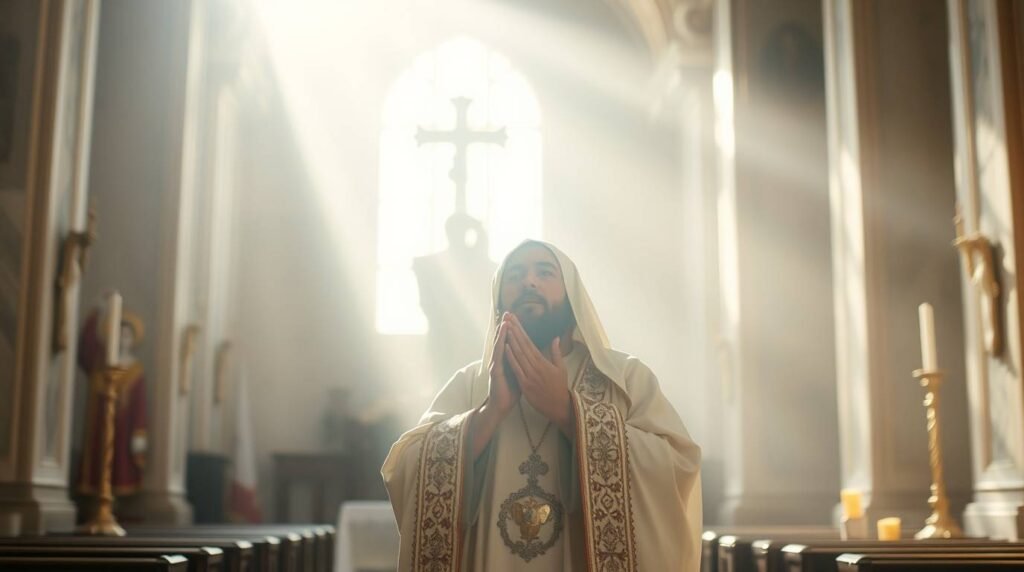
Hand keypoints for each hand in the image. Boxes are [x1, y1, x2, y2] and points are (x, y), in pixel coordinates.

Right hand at [487, 313, 520, 415]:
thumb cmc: (510, 391)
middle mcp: (500, 360)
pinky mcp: (496, 372)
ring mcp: (497, 365)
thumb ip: (524, 362)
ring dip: (502, 333)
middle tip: (508, 312)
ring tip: (505, 321)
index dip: (514, 329)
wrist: (501, 406)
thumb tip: (532, 354)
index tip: (516, 317)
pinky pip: (499, 358)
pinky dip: (501, 348)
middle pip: (503, 339)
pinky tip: (503, 339)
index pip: (511, 341)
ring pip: (500, 346)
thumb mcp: (520, 374)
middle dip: (506, 326)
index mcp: (508, 360)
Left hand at [504, 314, 573, 435]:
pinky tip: (505, 347)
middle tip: (507, 317)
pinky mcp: (525, 384)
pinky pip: (516, 368)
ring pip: (519, 354)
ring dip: (511, 340)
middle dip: (514, 330)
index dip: (521, 330)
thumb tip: (556, 338)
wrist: (559, 406)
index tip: (514, 320)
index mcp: (543, 361)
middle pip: (523, 344)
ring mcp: (530, 374)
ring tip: (505, 327)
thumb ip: (556, 353)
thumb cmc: (559, 387)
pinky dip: (511, 357)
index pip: (529, 342)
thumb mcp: (561, 368)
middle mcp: (536, 365)